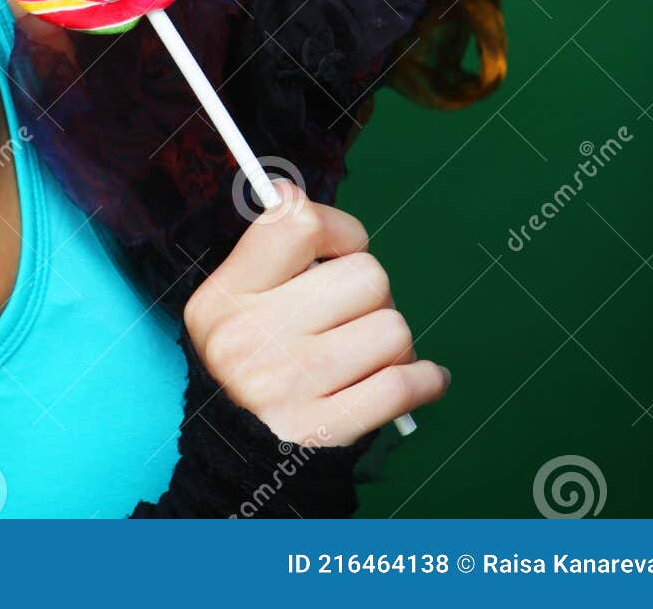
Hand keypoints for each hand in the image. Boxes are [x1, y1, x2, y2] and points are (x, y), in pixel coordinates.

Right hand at [182, 182, 449, 446]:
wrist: (234, 458)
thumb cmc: (248, 360)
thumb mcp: (233, 302)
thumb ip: (269, 251)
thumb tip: (289, 193)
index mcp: (227, 296)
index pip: (298, 224)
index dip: (338, 228)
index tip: (339, 249)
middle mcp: (252, 338)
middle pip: (367, 274)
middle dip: (372, 292)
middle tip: (352, 313)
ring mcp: (289, 386)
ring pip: (393, 327)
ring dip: (393, 341)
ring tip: (370, 353)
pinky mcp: (323, 431)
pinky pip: (405, 384)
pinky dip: (425, 379)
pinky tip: (421, 378)